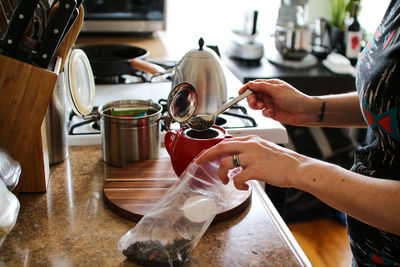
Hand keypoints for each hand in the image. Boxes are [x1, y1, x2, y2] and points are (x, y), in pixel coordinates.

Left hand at [195, 135, 309, 189]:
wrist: (297, 167)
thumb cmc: (283, 161)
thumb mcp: (265, 148)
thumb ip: (250, 149)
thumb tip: (237, 156)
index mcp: (251, 140)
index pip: (227, 141)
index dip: (214, 149)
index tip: (206, 155)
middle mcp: (249, 146)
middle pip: (221, 147)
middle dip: (206, 155)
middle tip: (199, 162)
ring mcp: (251, 157)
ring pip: (226, 164)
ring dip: (222, 174)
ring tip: (226, 181)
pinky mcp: (255, 169)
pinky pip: (237, 178)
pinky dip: (237, 185)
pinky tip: (243, 187)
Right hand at [239, 79, 318, 125]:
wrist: (305, 112)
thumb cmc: (295, 99)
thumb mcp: (276, 90)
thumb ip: (262, 87)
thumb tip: (250, 84)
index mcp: (271, 85)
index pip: (254, 85)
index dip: (246, 88)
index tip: (240, 93)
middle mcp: (269, 93)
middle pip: (253, 95)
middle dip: (251, 100)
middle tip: (254, 103)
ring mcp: (270, 103)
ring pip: (256, 105)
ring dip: (257, 107)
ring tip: (262, 108)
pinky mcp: (272, 112)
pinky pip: (262, 112)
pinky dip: (265, 113)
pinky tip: (271, 113)